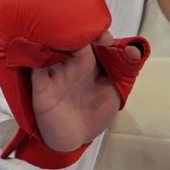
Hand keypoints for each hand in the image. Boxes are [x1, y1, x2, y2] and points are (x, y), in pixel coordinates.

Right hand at [32, 31, 138, 151]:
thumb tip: (134, 50)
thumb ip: (125, 72)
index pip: (89, 36)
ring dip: (53, 37)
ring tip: (61, 32)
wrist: (76, 140)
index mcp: (89, 61)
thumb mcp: (116, 92)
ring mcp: (54, 73)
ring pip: (49, 46)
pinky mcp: (41, 88)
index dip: (96, 31)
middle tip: (83, 31)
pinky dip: (36, 56)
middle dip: (74, 29)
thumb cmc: (94, 115)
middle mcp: (70, 63)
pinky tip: (43, 49)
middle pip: (67, 36)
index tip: (105, 39)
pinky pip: (35, 67)